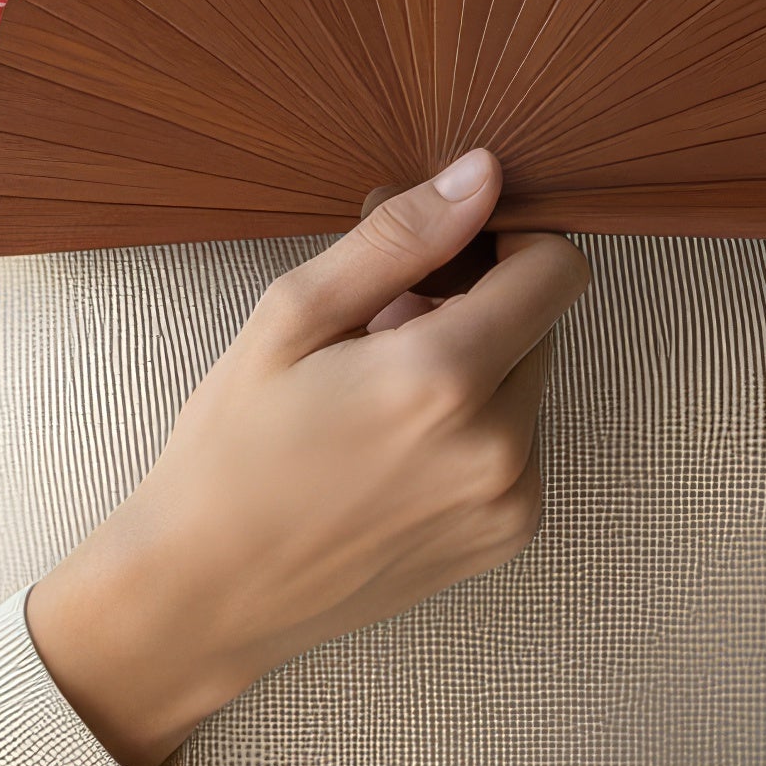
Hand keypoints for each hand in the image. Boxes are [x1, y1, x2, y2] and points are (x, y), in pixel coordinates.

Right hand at [22, 147, 588, 765]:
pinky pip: (520, 442)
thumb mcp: (293, 314)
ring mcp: (507, 503)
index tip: (450, 248)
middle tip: (385, 321)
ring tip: (380, 388)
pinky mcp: (502, 538)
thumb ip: (401, 236)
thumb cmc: (235, 445)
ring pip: (529, 380)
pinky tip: (396, 439)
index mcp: (444, 379)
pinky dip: (475, 424)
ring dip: (477, 365)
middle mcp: (496, 448)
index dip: (511, 240)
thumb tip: (484, 174)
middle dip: (479, 303)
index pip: (558, 270)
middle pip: (541, 322)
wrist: (207, 591)